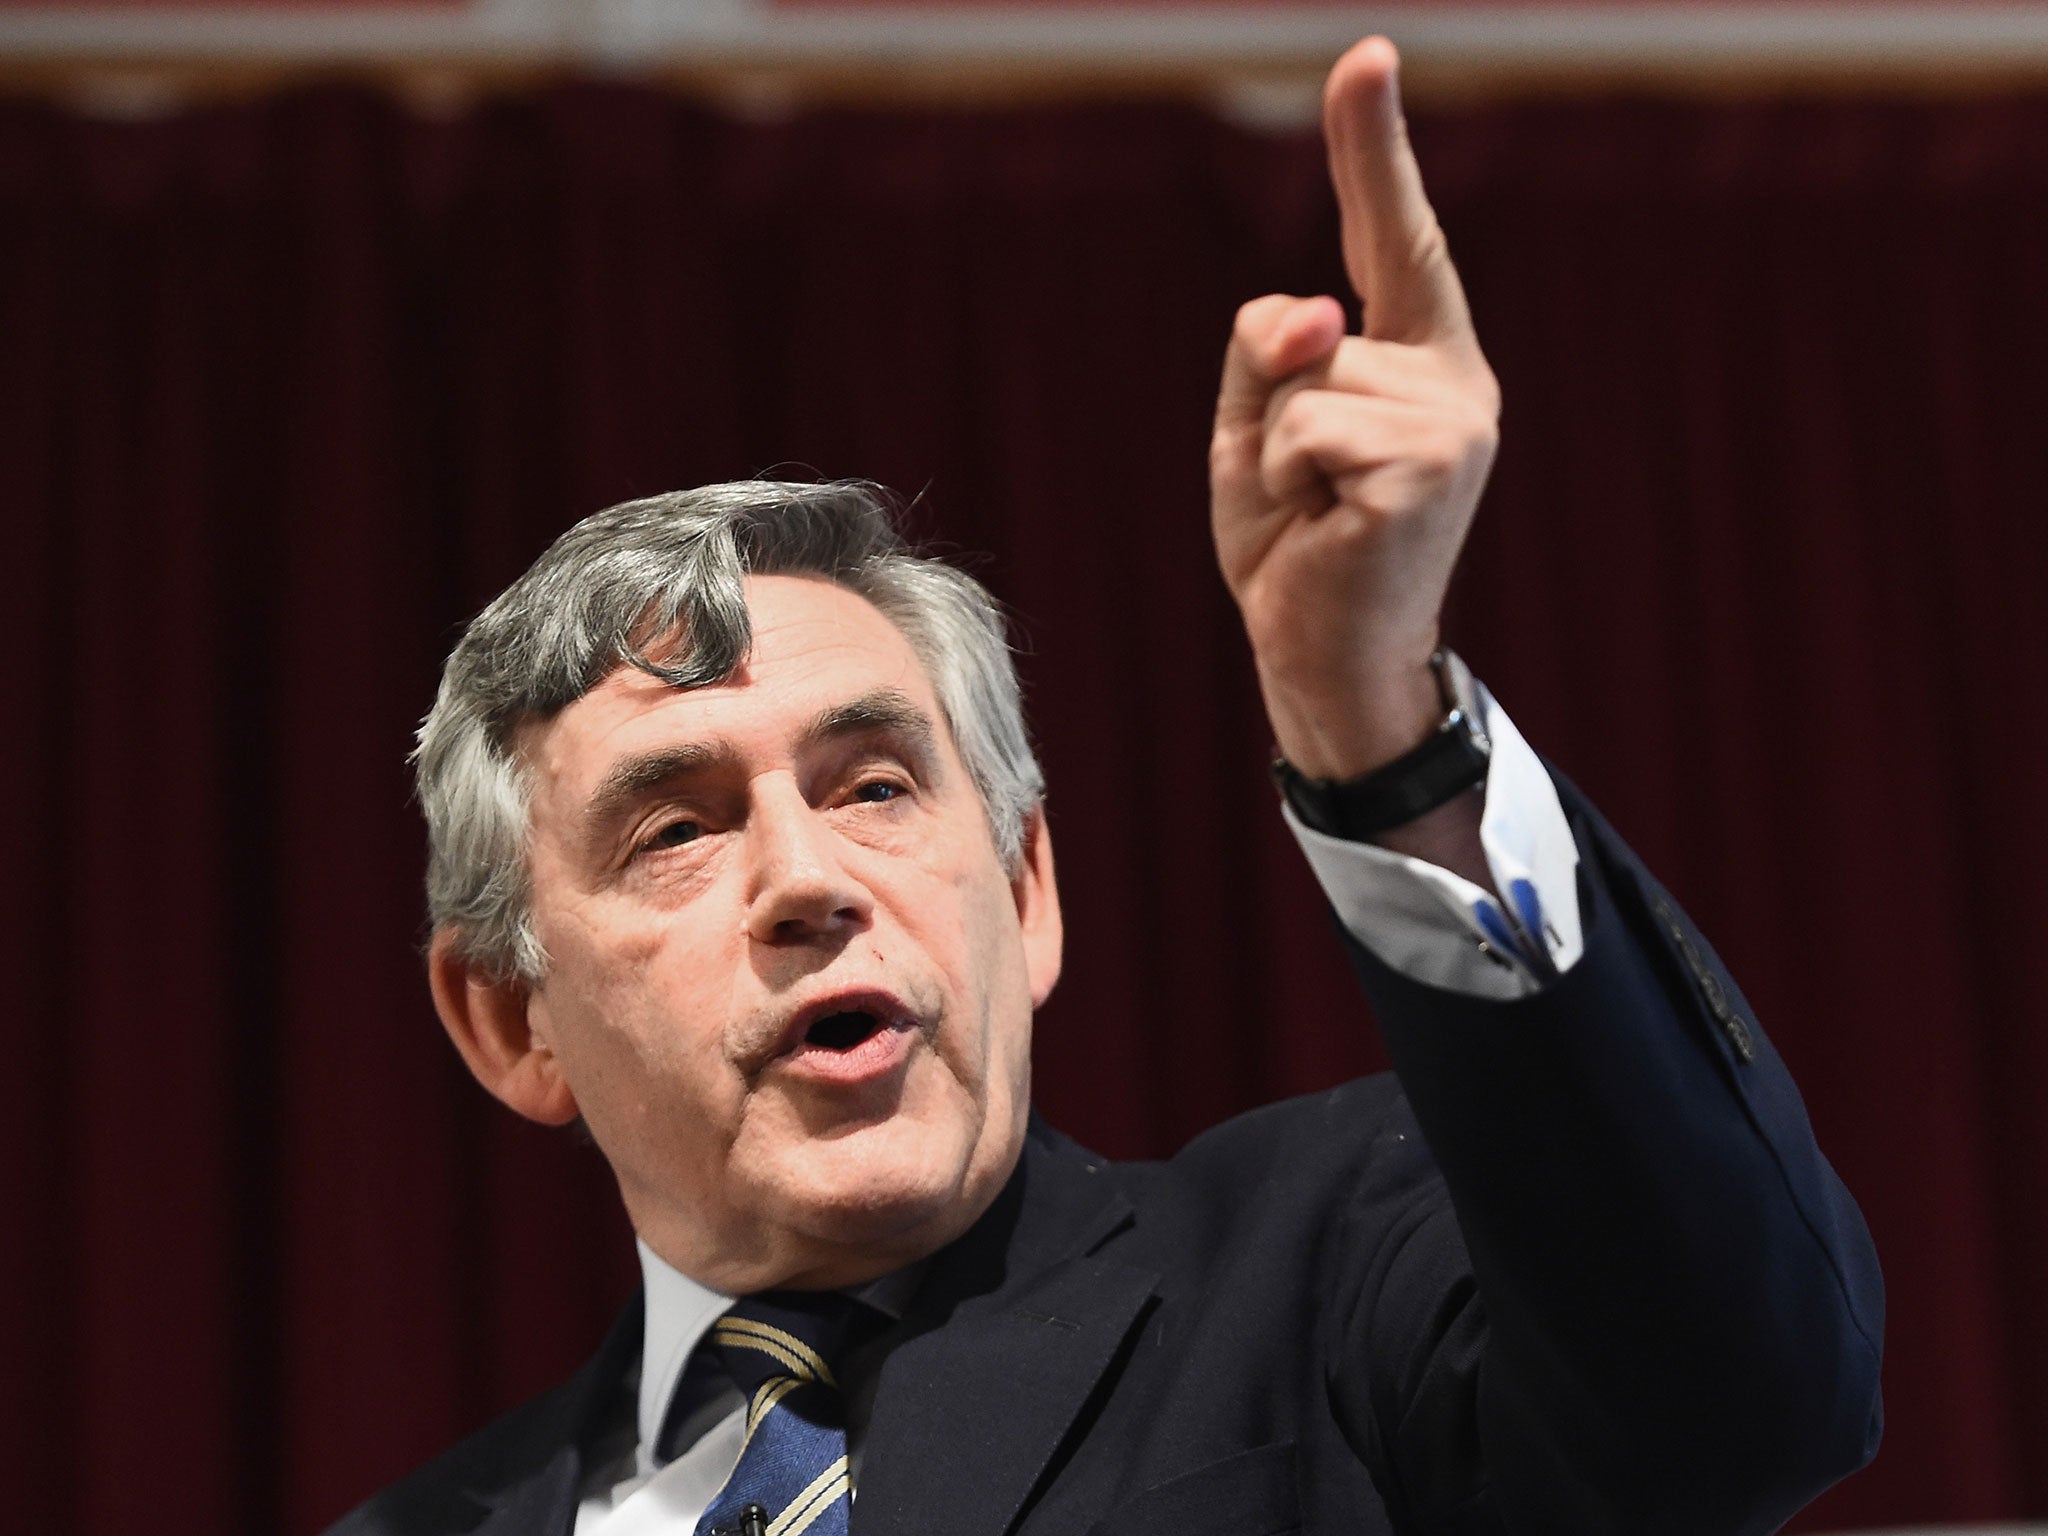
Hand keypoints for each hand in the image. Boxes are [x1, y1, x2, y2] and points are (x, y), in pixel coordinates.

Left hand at [1211, 37, 1499, 783]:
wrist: (1325, 659)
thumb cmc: (1295, 546)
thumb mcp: (1254, 429)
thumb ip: (1268, 351)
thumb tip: (1318, 312)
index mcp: (1420, 362)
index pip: (1395, 238)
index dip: (1374, 148)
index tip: (1365, 57)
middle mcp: (1453, 380)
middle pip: (1299, 326)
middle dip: (1263, 412)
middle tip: (1307, 496)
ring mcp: (1450, 421)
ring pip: (1297, 381)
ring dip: (1273, 457)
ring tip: (1319, 516)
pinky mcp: (1426, 467)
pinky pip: (1301, 429)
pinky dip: (1282, 483)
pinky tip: (1328, 532)